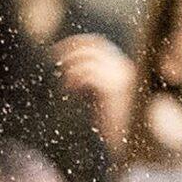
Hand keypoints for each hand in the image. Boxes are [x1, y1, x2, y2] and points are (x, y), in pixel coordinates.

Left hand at [55, 33, 136, 148]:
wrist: (127, 138)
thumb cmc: (111, 122)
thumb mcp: (99, 96)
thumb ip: (91, 81)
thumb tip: (71, 71)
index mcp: (121, 68)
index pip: (100, 44)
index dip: (78, 43)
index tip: (59, 49)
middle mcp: (122, 68)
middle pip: (95, 44)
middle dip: (71, 47)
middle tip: (54, 55)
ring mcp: (119, 77)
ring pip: (89, 58)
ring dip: (71, 66)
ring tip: (65, 82)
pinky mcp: (112, 88)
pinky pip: (88, 74)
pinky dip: (74, 79)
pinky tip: (70, 90)